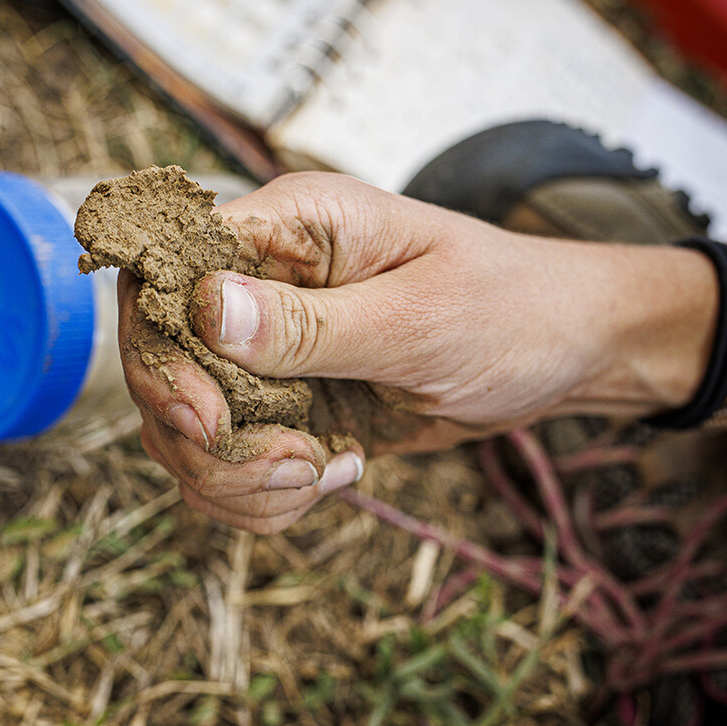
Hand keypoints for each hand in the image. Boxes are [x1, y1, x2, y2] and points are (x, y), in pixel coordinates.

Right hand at [121, 172, 716, 533]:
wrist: (568, 353)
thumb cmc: (512, 310)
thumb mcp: (418, 319)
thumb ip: (309, 323)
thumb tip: (204, 308)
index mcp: (285, 229)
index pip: (161, 274)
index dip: (159, 354)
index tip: (207, 418)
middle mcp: (260, 285)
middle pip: (160, 369)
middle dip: (208, 439)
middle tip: (292, 465)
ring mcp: (267, 353)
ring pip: (186, 432)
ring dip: (237, 478)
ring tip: (320, 474)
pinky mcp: (286, 408)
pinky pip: (230, 467)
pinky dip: (262, 496)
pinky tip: (331, 479)